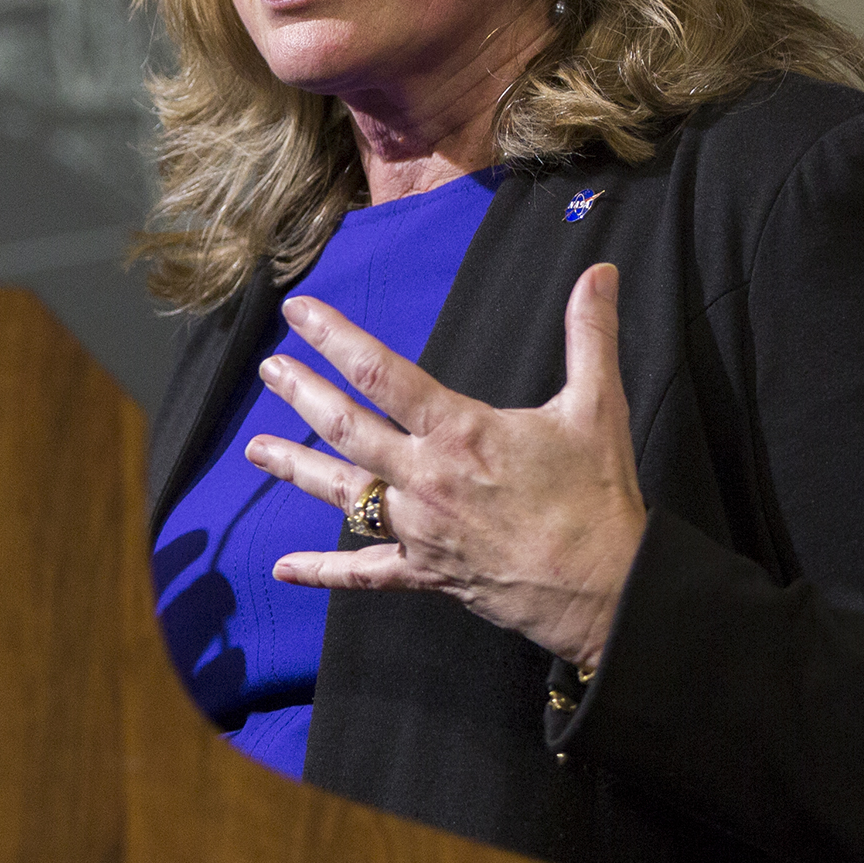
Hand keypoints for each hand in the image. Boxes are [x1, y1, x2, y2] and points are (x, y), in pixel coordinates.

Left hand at [245, 263, 645, 667]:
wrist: (608, 590)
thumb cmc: (599, 499)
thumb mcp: (598, 407)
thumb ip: (591, 335)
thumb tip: (601, 272)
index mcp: (460, 432)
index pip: (381, 374)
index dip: (335, 338)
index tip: (300, 312)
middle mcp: (427, 479)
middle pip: (346, 429)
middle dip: (302, 395)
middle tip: (269, 369)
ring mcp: (420, 529)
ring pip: (343, 494)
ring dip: (296, 468)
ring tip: (255, 449)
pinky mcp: (426, 572)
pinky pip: (364, 572)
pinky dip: (322, 570)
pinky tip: (282, 568)